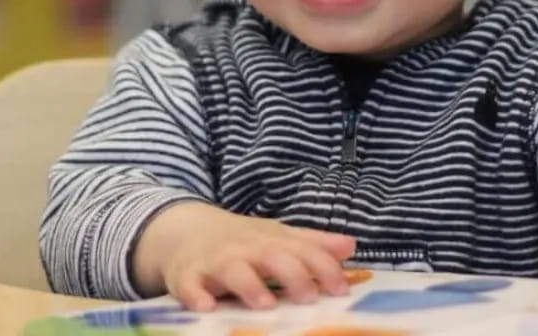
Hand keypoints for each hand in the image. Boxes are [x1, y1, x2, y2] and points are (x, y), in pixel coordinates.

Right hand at [135, 202, 356, 310]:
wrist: (186, 229)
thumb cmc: (242, 241)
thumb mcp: (278, 237)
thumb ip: (313, 244)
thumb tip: (351, 246)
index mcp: (272, 240)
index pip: (303, 250)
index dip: (323, 267)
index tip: (342, 290)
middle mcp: (246, 249)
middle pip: (272, 256)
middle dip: (291, 274)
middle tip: (309, 297)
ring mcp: (216, 261)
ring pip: (232, 269)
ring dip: (249, 285)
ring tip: (266, 305)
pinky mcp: (186, 276)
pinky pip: (189, 285)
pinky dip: (196, 295)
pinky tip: (206, 307)